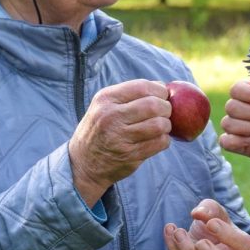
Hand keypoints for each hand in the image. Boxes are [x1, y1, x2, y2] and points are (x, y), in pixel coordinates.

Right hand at [69, 79, 171, 204]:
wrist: (83, 163)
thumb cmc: (100, 128)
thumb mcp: (104, 106)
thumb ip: (130, 94)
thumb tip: (162, 86)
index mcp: (105, 99)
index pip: (142, 87)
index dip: (159, 90)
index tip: (163, 96)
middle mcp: (111, 117)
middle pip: (154, 105)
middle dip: (166, 108)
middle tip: (165, 112)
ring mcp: (120, 137)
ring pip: (160, 125)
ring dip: (166, 125)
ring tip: (161, 126)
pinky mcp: (130, 155)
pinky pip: (160, 143)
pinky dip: (164, 140)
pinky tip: (157, 139)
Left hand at [164, 199, 249, 249]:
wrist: (195, 247)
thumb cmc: (212, 230)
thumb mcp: (215, 214)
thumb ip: (211, 208)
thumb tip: (199, 212)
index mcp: (240, 248)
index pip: (244, 245)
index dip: (228, 235)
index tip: (210, 223)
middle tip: (200, 243)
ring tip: (178, 232)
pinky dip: (173, 248)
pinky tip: (170, 231)